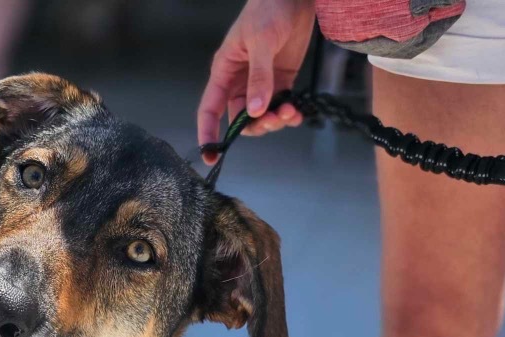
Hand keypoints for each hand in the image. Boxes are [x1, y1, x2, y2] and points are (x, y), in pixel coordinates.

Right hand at [198, 0, 315, 163]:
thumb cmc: (269, 8)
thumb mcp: (261, 41)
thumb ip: (259, 77)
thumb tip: (256, 110)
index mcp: (225, 72)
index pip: (210, 110)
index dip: (208, 133)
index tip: (211, 155)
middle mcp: (240, 82)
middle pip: (240, 119)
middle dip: (256, 126)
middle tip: (274, 120)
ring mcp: (261, 84)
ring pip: (262, 117)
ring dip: (275, 121)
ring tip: (290, 112)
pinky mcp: (281, 81)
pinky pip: (280, 107)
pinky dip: (288, 115)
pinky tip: (296, 113)